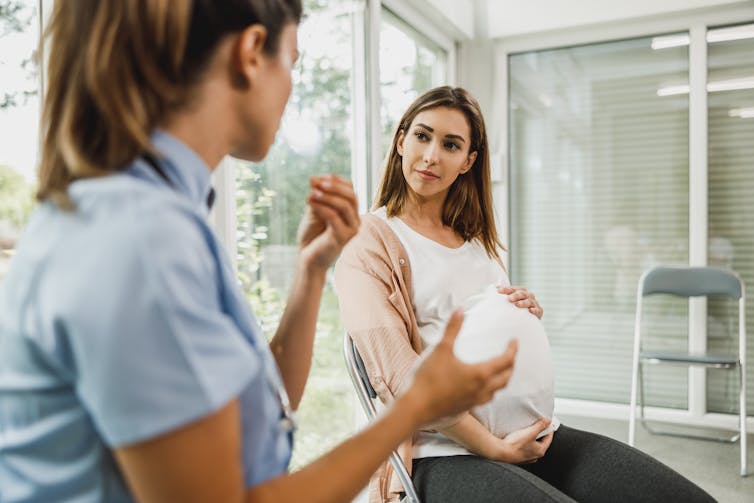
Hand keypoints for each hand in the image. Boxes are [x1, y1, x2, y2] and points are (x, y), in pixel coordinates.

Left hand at [297, 175, 359, 270]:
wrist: (307, 257)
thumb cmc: (312, 235)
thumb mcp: (314, 210)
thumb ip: (317, 196)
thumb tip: (314, 178)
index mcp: (351, 212)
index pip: (350, 189)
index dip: (336, 181)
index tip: (318, 178)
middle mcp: (355, 220)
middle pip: (351, 196)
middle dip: (334, 187)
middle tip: (317, 183)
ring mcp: (352, 229)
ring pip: (345, 206)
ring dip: (327, 196)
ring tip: (311, 194)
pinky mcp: (343, 238)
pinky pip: (335, 217)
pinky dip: (322, 207)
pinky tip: (310, 203)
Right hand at [402, 310, 517, 425]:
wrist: (416, 408)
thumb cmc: (428, 378)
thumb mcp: (441, 349)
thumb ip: (452, 329)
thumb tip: (460, 310)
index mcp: (480, 374)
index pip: (505, 361)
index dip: (512, 349)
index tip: (514, 341)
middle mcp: (482, 389)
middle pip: (506, 377)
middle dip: (511, 364)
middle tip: (510, 354)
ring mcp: (475, 401)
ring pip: (497, 390)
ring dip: (502, 378)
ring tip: (499, 370)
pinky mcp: (466, 408)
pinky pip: (486, 398)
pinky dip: (490, 389)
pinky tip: (481, 386)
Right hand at [494, 418, 552, 463]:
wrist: (502, 451)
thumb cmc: (515, 445)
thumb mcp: (530, 432)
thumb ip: (540, 425)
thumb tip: (548, 421)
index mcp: (540, 451)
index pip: (549, 439)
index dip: (549, 430)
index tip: (548, 424)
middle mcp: (534, 456)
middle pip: (541, 442)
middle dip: (540, 434)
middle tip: (537, 426)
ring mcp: (526, 457)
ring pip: (532, 446)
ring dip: (531, 439)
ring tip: (527, 432)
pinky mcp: (518, 456)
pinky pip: (524, 448)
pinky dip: (524, 443)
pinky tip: (519, 438)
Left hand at [497, 285, 542, 318]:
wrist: (528, 318)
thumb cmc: (516, 308)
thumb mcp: (510, 301)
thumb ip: (502, 296)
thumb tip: (493, 289)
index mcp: (520, 291)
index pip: (512, 289)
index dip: (506, 289)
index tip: (498, 291)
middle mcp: (528, 295)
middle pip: (522, 293)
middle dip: (516, 295)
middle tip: (509, 299)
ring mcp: (534, 303)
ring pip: (530, 301)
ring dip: (524, 303)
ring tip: (517, 305)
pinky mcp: (539, 311)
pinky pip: (538, 310)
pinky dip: (535, 310)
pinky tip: (531, 311)